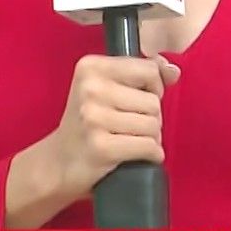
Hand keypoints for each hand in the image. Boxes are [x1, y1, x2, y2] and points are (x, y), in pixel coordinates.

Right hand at [46, 54, 180, 198]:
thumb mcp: (106, 89)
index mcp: (90, 67)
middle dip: (151, 118)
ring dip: (151, 138)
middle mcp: (90, 88)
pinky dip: (151, 154)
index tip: (139, 100)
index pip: (149, 69)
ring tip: (130, 141)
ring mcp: (94, 118)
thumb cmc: (86, 125)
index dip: (154, 88)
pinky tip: (135, 156)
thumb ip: (142, 74)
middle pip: (153, 101)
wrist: (56, 163)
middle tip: (128, 126)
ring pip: (153, 125)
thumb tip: (173, 71)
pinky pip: (149, 147)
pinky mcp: (101, 147)